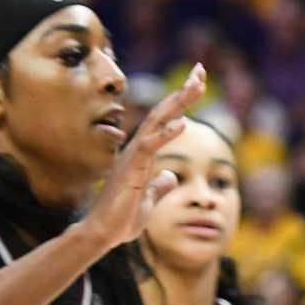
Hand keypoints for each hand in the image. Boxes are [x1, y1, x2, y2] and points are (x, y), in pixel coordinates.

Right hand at [77, 64, 205, 247]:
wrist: (102, 234)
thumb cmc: (122, 218)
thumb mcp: (149, 200)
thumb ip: (159, 185)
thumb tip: (171, 175)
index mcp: (144, 154)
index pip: (165, 120)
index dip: (181, 101)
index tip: (197, 83)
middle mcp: (137, 149)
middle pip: (163, 112)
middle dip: (183, 91)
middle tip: (201, 70)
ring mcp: (133, 157)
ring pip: (157, 122)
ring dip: (178, 103)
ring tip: (196, 85)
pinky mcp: (131, 170)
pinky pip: (150, 147)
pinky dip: (166, 134)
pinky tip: (183, 123)